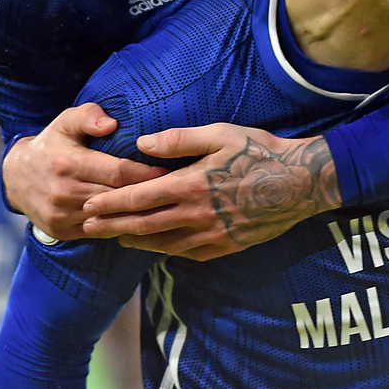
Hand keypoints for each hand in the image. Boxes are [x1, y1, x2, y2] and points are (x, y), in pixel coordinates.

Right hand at [3, 102, 166, 239]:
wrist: (16, 177)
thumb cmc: (52, 144)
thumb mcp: (65, 121)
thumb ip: (88, 116)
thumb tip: (112, 124)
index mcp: (68, 163)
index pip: (118, 172)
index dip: (147, 173)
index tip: (172, 170)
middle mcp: (64, 191)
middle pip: (118, 197)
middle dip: (149, 195)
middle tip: (178, 191)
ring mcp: (61, 214)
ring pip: (110, 218)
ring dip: (138, 215)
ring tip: (167, 208)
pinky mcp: (61, 231)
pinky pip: (99, 231)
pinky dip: (119, 226)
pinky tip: (142, 221)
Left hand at [81, 124, 341, 260]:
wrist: (301, 183)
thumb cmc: (260, 151)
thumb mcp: (220, 134)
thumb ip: (178, 140)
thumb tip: (141, 143)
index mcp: (190, 186)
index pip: (139, 198)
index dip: (110, 204)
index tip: (89, 206)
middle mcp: (196, 215)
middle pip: (143, 226)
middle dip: (113, 227)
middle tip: (88, 228)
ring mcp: (211, 235)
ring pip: (163, 244)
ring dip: (135, 243)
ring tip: (115, 240)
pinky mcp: (225, 246)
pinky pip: (188, 254)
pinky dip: (166, 251)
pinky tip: (157, 248)